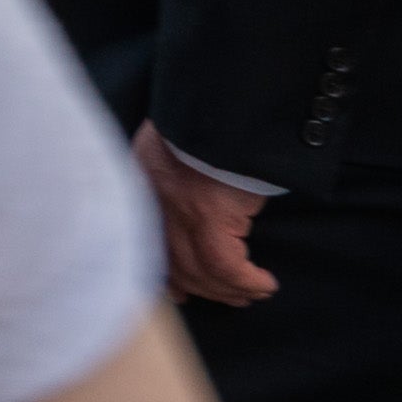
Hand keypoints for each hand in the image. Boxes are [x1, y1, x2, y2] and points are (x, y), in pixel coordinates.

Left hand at [142, 128, 277, 306]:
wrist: (219, 105)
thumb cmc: (200, 124)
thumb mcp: (168, 147)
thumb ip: (165, 176)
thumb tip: (182, 204)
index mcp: (138, 184)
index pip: (142, 244)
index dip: (163, 274)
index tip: (177, 292)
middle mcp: (151, 204)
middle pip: (173, 264)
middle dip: (202, 287)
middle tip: (229, 296)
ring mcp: (178, 212)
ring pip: (199, 271)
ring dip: (227, 289)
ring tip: (250, 292)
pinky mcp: (208, 217)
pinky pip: (225, 267)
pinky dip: (247, 281)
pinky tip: (263, 284)